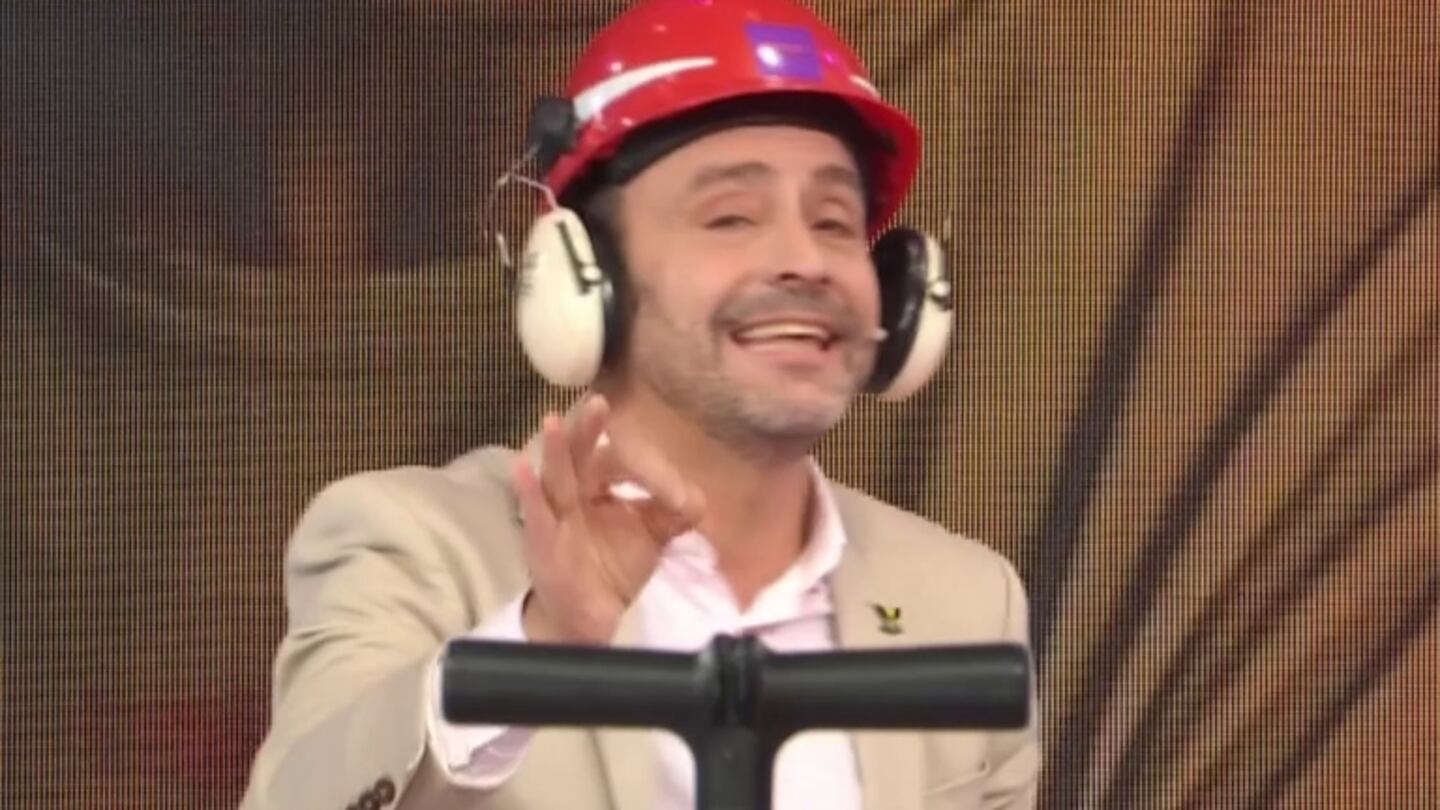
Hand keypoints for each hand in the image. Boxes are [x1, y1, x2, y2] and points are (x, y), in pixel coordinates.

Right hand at [512, 394, 703, 645]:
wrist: (589, 619)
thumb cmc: (613, 567)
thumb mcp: (652, 536)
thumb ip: (674, 512)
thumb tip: (695, 496)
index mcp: (598, 486)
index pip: (616, 461)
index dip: (643, 468)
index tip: (675, 493)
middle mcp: (574, 494)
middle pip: (580, 456)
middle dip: (588, 429)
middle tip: (599, 402)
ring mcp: (555, 517)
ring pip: (555, 478)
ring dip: (555, 450)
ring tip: (553, 421)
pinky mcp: (542, 544)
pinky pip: (535, 516)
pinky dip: (527, 491)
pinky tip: (521, 467)